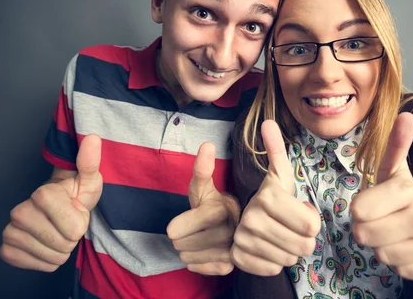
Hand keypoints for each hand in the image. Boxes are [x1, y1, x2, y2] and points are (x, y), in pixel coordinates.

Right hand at [0, 134, 102, 271]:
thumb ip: (90, 162)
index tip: (74, 210)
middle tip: (66, 222)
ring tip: (57, 231)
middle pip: (63, 246)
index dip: (80, 223)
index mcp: (42, 195)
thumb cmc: (74, 194)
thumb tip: (93, 138)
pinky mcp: (6, 249)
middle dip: (71, 238)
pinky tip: (45, 243)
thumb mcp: (88, 180)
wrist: (55, 207)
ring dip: (61, 249)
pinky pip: (37, 266)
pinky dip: (46, 260)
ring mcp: (10, 231)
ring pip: (52, 258)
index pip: (75, 230)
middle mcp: (19, 212)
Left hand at [167, 142, 239, 275]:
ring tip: (200, 239)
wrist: (237, 221)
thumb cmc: (212, 202)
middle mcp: (229, 231)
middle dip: (183, 238)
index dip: (177, 225)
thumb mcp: (203, 185)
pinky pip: (200, 269)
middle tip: (195, 228)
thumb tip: (207, 144)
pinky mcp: (232, 265)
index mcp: (219, 210)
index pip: (176, 230)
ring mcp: (232, 250)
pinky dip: (198, 263)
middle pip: (181, 246)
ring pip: (188, 258)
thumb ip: (201, 168)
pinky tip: (206, 251)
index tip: (188, 219)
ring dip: (190, 250)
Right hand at [230, 120, 320, 275]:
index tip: (298, 212)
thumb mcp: (278, 175)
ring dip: (289, 250)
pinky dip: (274, 262)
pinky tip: (267, 248)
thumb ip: (276, 150)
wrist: (239, 220)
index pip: (312, 225)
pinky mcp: (239, 259)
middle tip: (290, 227)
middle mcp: (251, 219)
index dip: (311, 222)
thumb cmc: (271, 199)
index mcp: (267, 196)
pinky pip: (273, 269)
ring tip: (279, 236)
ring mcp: (243, 240)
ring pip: (289, 259)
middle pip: (304, 246)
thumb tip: (267, 122)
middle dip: (303, 239)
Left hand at [351, 112, 412, 280]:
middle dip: (367, 231)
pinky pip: (402, 271)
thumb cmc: (397, 196)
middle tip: (380, 221)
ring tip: (393, 233)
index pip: (359, 211)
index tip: (368, 205)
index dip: (359, 210)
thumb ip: (393, 145)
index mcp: (408, 192)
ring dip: (382, 247)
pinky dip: (400, 264)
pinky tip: (407, 249)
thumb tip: (406, 115)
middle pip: (366, 235)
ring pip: (383, 255)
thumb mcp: (390, 171)